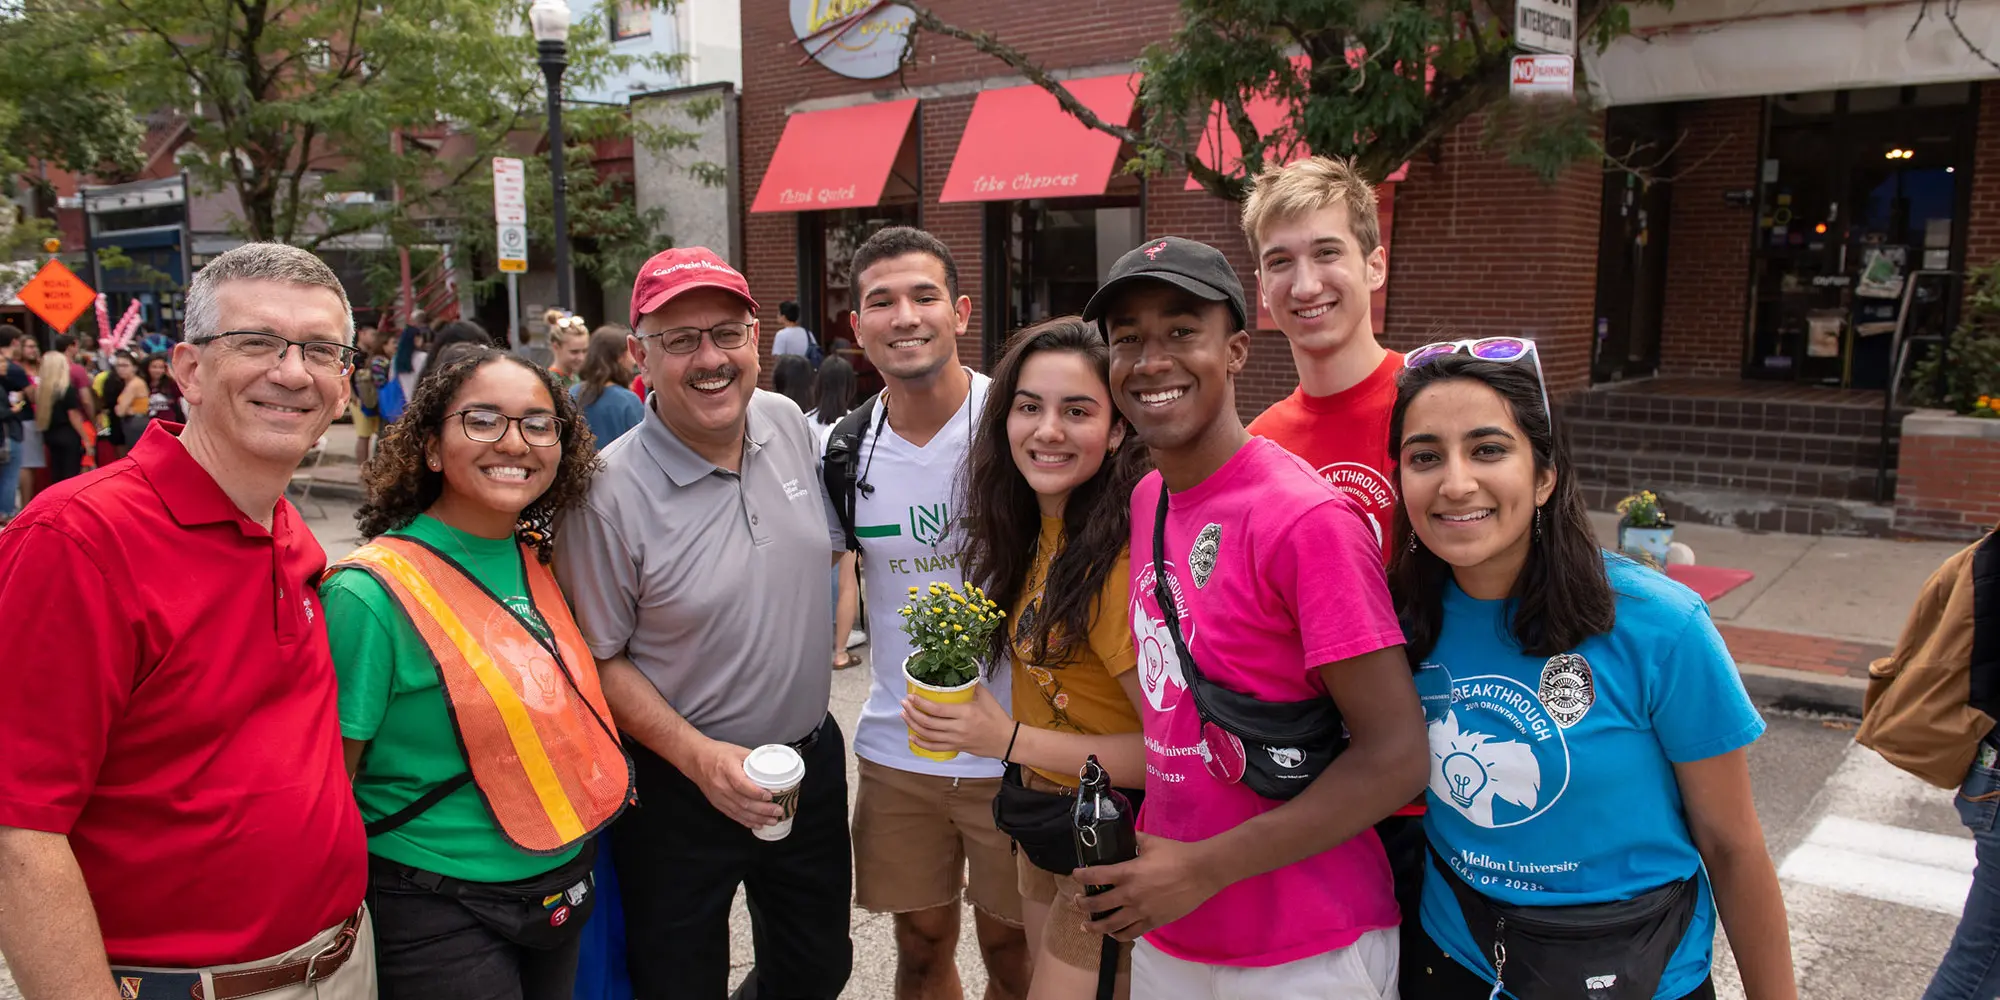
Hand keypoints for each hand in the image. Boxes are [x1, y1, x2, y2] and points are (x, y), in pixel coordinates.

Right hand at [685, 738, 784, 830]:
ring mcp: (718, 796)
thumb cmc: (717, 753)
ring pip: (739, 811)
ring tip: (772, 821)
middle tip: (778, 811)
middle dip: (763, 810)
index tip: (770, 796)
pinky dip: (746, 821)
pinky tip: (757, 824)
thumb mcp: (737, 751)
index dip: (756, 792)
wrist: (695, 760)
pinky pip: (733, 815)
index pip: (741, 784)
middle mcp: (721, 785)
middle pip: (743, 802)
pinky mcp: (717, 803)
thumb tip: (773, 767)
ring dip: (757, 818)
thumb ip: (754, 759)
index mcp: (726, 769)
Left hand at [900, 682, 1011, 758]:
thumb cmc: (997, 718)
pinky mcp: (956, 748)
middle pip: (929, 723)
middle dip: (913, 713)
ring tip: (904, 715)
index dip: (921, 703)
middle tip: (904, 704)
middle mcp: (958, 728)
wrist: (1006, 740)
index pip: (937, 709)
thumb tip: (960, 676)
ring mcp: (956, 740)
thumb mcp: (986, 698)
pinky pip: (935, 748)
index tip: (911, 696)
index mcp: (965, 713)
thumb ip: (972, 686)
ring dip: (913, 725)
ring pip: (928, 735)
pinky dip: (921, 743)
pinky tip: (912, 736)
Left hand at [1073, 833, 1224, 940]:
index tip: (1075, 875)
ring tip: (1087, 926)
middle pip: (1097, 905)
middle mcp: (1130, 895)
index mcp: (1127, 873)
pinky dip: (1119, 935)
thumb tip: (1125, 834)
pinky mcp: (1153, 922)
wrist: (1201, 872)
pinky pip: (1131, 933)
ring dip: (1095, 926)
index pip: (1095, 876)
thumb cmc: (1176, 854)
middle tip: (1077, 902)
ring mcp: (1141, 911)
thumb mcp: (1151, 842)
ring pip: (1111, 925)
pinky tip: (1114, 934)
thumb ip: (1134, 839)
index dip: (1080, 876)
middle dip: (1083, 904)